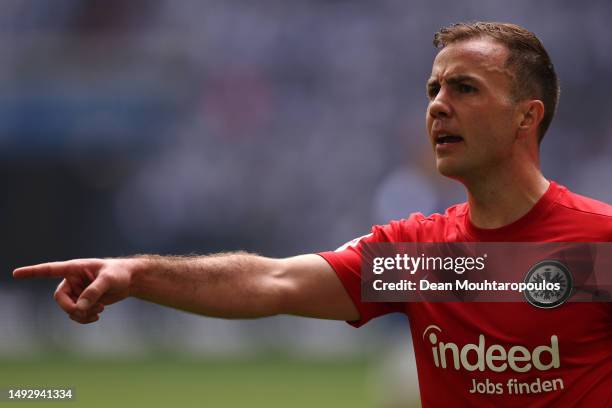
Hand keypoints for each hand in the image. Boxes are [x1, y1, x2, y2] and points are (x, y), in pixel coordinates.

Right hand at [13, 258, 133, 323]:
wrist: (129, 281)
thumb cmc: (119, 273)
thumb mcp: (109, 280)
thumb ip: (94, 291)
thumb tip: (80, 308)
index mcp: (74, 268)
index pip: (49, 270)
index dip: (32, 272)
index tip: (16, 273)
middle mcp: (71, 280)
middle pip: (59, 298)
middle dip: (71, 308)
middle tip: (87, 311)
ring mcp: (76, 292)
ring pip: (68, 309)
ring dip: (82, 314)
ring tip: (99, 310)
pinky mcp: (82, 301)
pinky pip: (75, 314)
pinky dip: (84, 318)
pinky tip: (97, 315)